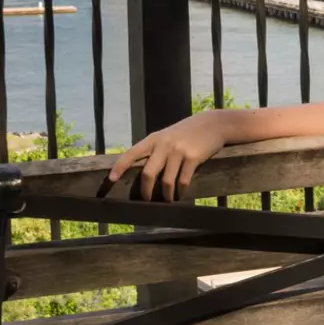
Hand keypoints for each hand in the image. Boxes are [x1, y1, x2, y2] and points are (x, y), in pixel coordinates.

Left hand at [108, 112, 228, 199]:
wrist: (213, 124)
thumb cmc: (187, 132)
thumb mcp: (167, 136)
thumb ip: (155, 150)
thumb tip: (142, 172)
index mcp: (154, 139)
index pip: (131, 154)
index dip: (120, 167)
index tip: (110, 180)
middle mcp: (164, 145)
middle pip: (148, 173)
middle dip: (145, 191)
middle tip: (146, 200)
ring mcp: (179, 151)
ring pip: (166, 181)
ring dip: (165, 195)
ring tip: (167, 200)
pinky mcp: (193, 158)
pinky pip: (183, 181)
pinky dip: (180, 191)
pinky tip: (181, 194)